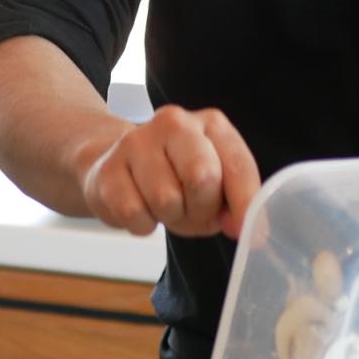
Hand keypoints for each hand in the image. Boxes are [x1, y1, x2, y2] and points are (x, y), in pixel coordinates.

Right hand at [77, 106, 261, 239]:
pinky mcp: (107, 169)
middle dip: (202, 209)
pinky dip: (143, 226)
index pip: (237, 164)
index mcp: (210, 124)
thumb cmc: (175, 178)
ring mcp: (135, 142)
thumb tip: (239, 228)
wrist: (115, 166)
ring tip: (165, 208)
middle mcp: (173, 123)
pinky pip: (135, 215)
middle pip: (202, 177)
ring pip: (167, 200)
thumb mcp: (215, 185)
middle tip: (193, 211)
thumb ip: (234, 202)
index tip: (252, 235)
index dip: (246, 204)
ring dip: (171, 218)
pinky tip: (140, 209)